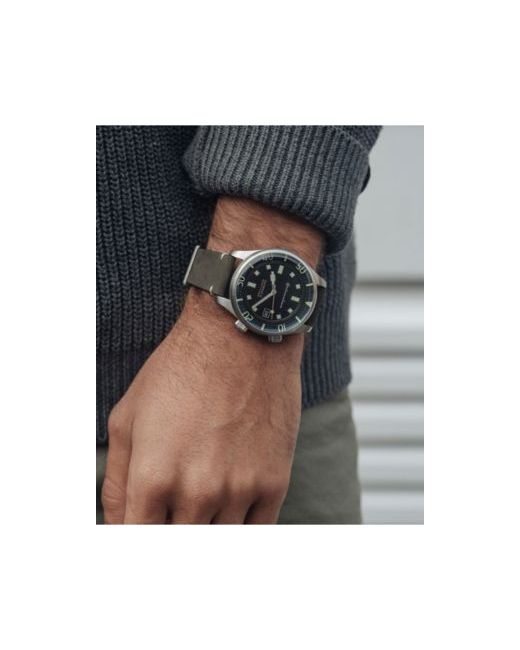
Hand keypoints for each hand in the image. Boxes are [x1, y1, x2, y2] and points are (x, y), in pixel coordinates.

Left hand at [102, 196, 323, 523]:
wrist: (242, 337)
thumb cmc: (180, 371)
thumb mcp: (127, 418)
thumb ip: (116, 481)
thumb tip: (118, 525)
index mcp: (152, 478)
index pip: (137, 543)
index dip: (136, 547)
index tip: (144, 534)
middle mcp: (196, 492)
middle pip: (178, 549)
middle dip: (170, 537)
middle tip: (171, 521)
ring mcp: (239, 490)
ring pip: (217, 545)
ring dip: (205, 534)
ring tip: (199, 510)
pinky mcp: (274, 483)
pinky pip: (255, 535)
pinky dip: (237, 531)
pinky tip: (227, 515)